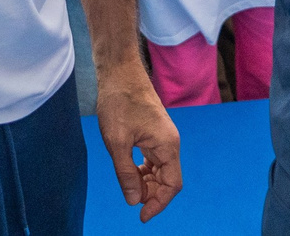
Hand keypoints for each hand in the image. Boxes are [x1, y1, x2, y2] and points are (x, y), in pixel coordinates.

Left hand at [92, 63, 182, 218]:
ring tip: (129, 189)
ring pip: (160, 170)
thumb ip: (126, 173)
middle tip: (131, 202)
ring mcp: (163, 137)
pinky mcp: (154, 132)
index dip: (158, 203)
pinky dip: (144, 171)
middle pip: (167, 180)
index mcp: (167, 146)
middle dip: (151, 195)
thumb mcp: (117, 142)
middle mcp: (170, 143)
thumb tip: (133, 200)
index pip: (172, 185)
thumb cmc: (119, 102)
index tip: (141, 216)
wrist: (119, 72)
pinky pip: (154, 160)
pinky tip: (130, 173)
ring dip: (147, 183)